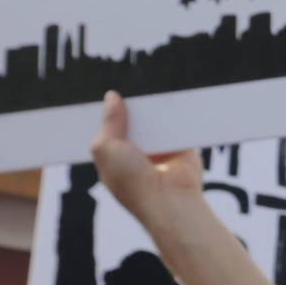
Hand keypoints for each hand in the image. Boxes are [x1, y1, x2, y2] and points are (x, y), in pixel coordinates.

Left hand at [91, 90, 205, 227]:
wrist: (171, 200)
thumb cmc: (133, 183)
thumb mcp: (105, 148)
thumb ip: (108, 122)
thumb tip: (112, 97)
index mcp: (115, 158)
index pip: (108, 129)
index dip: (106, 113)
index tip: (104, 92)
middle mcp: (137, 153)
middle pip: (131, 120)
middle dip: (130, 107)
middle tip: (127, 85)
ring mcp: (160, 149)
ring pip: (153, 119)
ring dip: (152, 108)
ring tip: (147, 86)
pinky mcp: (181, 145)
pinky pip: (176, 122)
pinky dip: (173, 113)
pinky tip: (167, 97)